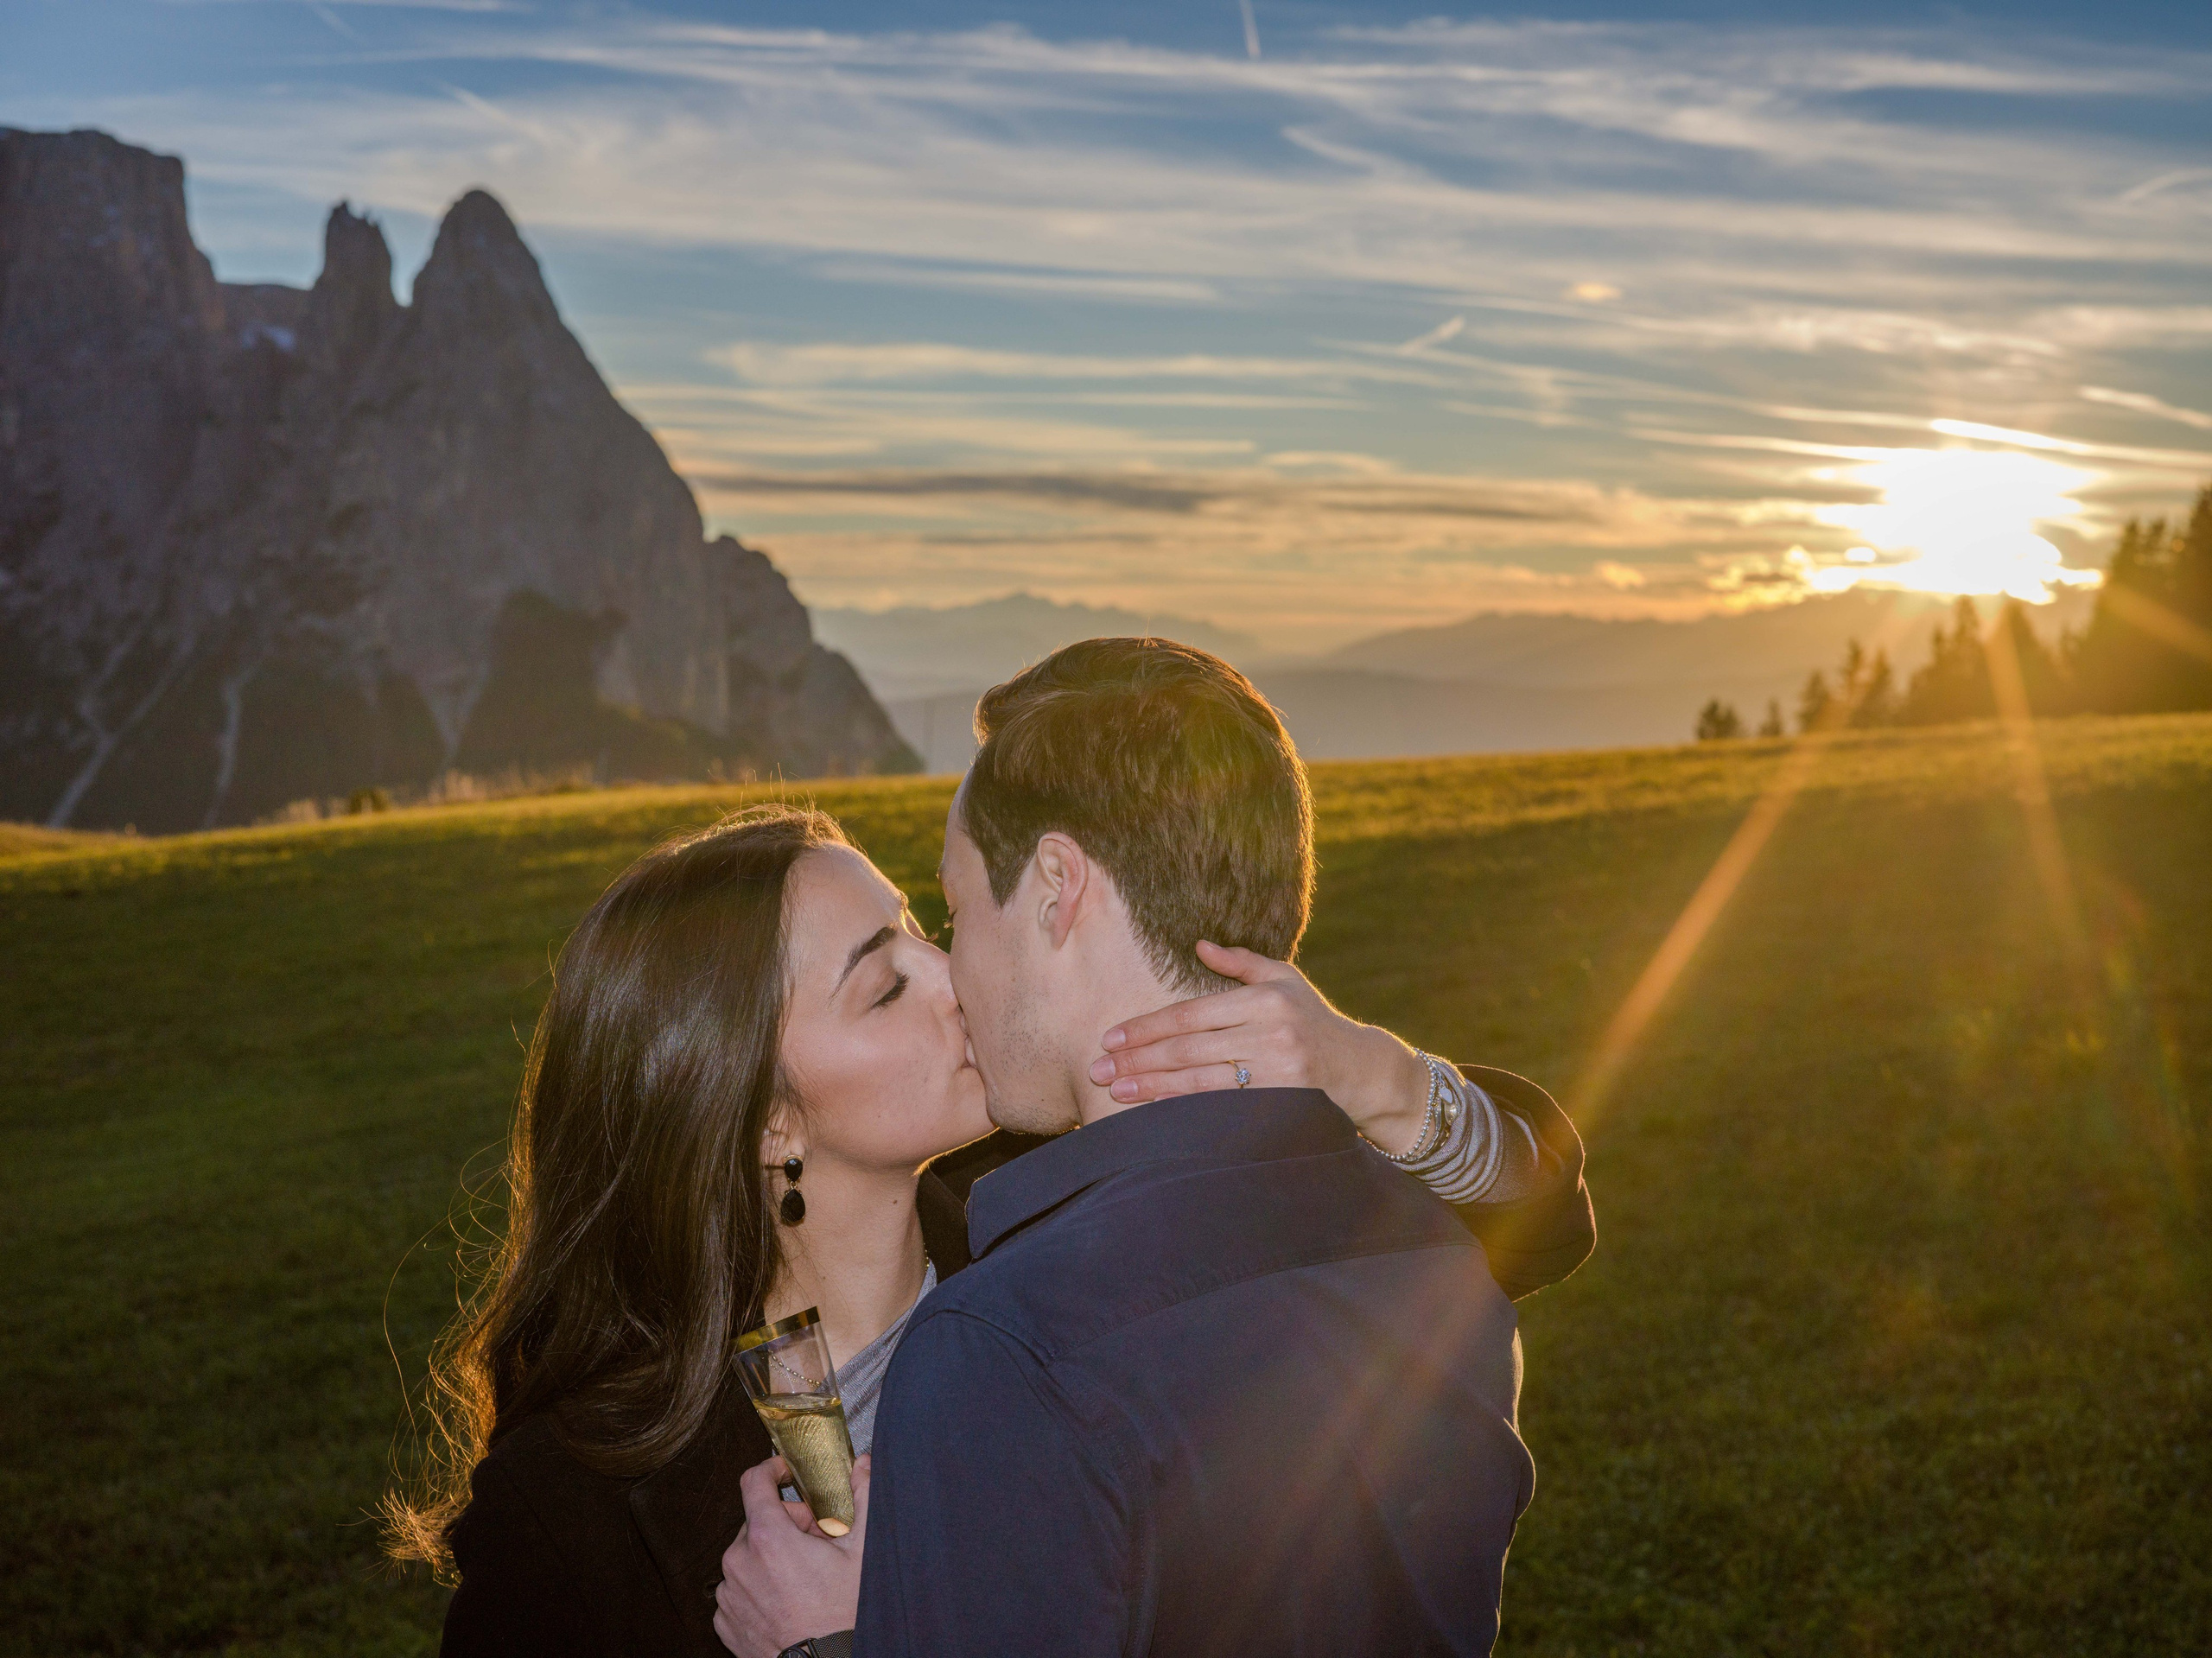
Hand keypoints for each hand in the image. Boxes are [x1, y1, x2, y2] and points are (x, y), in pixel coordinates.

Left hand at [714, 1454, 870, 1656]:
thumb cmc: (843, 1617)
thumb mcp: (862, 1551)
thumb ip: (862, 1497)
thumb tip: (863, 1465)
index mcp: (768, 1538)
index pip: (753, 1482)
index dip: (771, 1469)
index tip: (784, 1473)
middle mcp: (739, 1563)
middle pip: (758, 1522)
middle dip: (788, 1525)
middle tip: (817, 1543)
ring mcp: (729, 1594)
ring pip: (747, 1556)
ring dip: (771, 1557)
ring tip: (803, 1577)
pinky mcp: (726, 1621)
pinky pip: (738, 1589)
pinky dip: (758, 1587)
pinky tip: (786, 1599)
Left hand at [1088, 941, 1434, 1154]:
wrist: (1359, 1070)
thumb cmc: (1312, 1019)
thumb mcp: (1283, 980)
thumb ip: (1240, 963)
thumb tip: (1199, 944)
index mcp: (1264, 999)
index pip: (1191, 1013)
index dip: (1147, 1026)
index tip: (1111, 1037)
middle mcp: (1271, 1033)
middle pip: (1188, 1049)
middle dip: (1138, 1059)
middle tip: (1098, 1068)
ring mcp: (1278, 1072)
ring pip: (1200, 1082)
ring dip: (1152, 1088)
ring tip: (1116, 1090)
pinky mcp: (1281, 1104)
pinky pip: (1221, 1108)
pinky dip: (1184, 1111)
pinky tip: (1155, 1114)